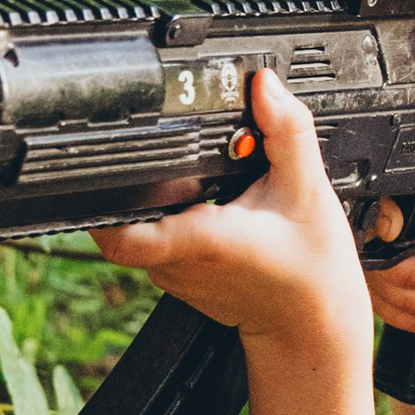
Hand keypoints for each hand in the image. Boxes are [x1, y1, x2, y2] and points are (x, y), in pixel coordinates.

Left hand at [89, 66, 368, 354]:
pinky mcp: (178, 277)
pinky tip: (213, 205)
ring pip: (145, 222)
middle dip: (147, 176)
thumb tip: (265, 87)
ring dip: (165, 196)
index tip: (103, 166)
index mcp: (200, 241)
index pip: (120, 232)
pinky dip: (179, 215)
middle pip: (129, 211)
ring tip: (207, 181)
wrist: (312, 326)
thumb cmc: (313, 270)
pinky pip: (161, 238)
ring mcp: (173, 274)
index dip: (101, 202)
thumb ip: (287, 132)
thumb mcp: (308, 191)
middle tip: (176, 151)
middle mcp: (176, 263)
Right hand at [361, 192, 414, 335]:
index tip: (396, 233)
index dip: (378, 217)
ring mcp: (375, 248)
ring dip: (405, 301)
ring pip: (370, 278)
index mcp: (411, 188)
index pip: (373, 197)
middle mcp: (385, 213)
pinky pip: (376, 300)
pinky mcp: (378, 276)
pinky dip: (401, 316)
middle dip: (404, 273)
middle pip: (368, 247)